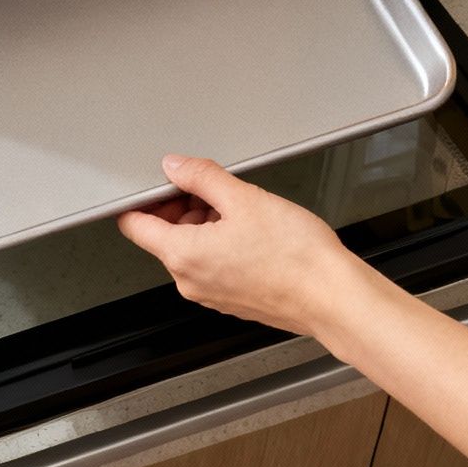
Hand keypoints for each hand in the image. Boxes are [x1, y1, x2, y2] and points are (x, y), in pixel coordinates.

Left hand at [116, 153, 367, 337]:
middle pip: (165, 235)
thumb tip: (176, 166)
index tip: (161, 182)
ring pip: (193, 248)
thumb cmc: (296, 257)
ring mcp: (211, 294)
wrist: (333, 298)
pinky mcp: (233, 299)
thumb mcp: (244, 198)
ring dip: (208, 224)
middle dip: (184, 207)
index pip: (133, 225)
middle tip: (216, 190)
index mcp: (182, 256)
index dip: (144, 198)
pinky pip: (214, 264)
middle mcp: (190, 281)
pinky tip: (254, 232)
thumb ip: (201, 177)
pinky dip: (224, 243)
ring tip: (244, 210)